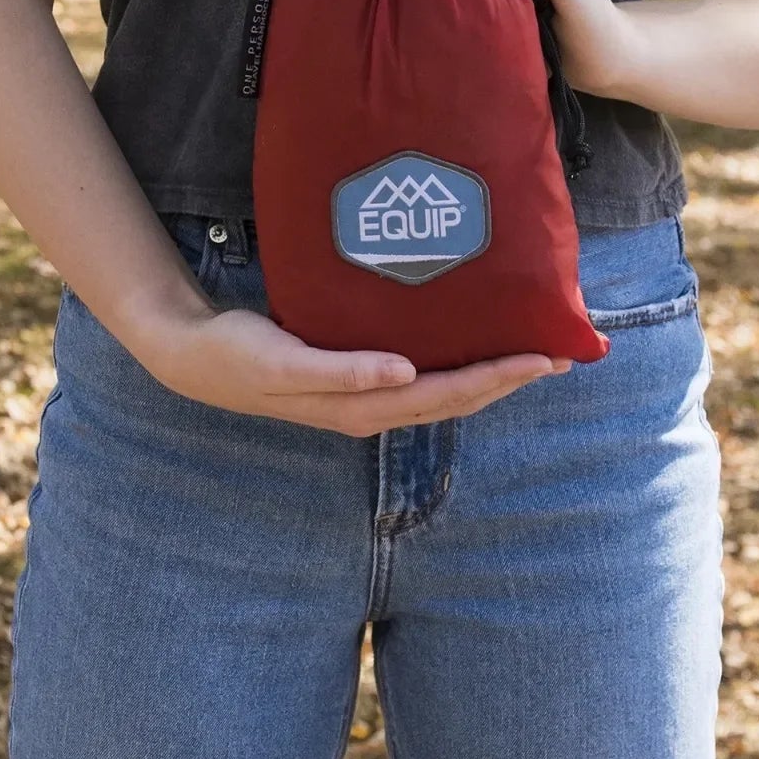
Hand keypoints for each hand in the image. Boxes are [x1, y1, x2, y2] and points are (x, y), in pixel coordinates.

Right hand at [138, 304, 569, 435]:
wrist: (197, 359)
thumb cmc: (240, 355)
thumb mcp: (284, 362)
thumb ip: (343, 372)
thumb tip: (403, 375)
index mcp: (361, 406)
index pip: (446, 395)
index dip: (496, 378)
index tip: (541, 359)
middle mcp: (372, 409)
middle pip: (455, 399)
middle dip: (508, 379)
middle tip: (561, 356)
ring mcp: (364, 400)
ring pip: (442, 394)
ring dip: (488, 377)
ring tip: (530, 356)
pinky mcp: (356, 383)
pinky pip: (419, 380)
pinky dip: (453, 368)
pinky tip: (469, 350)